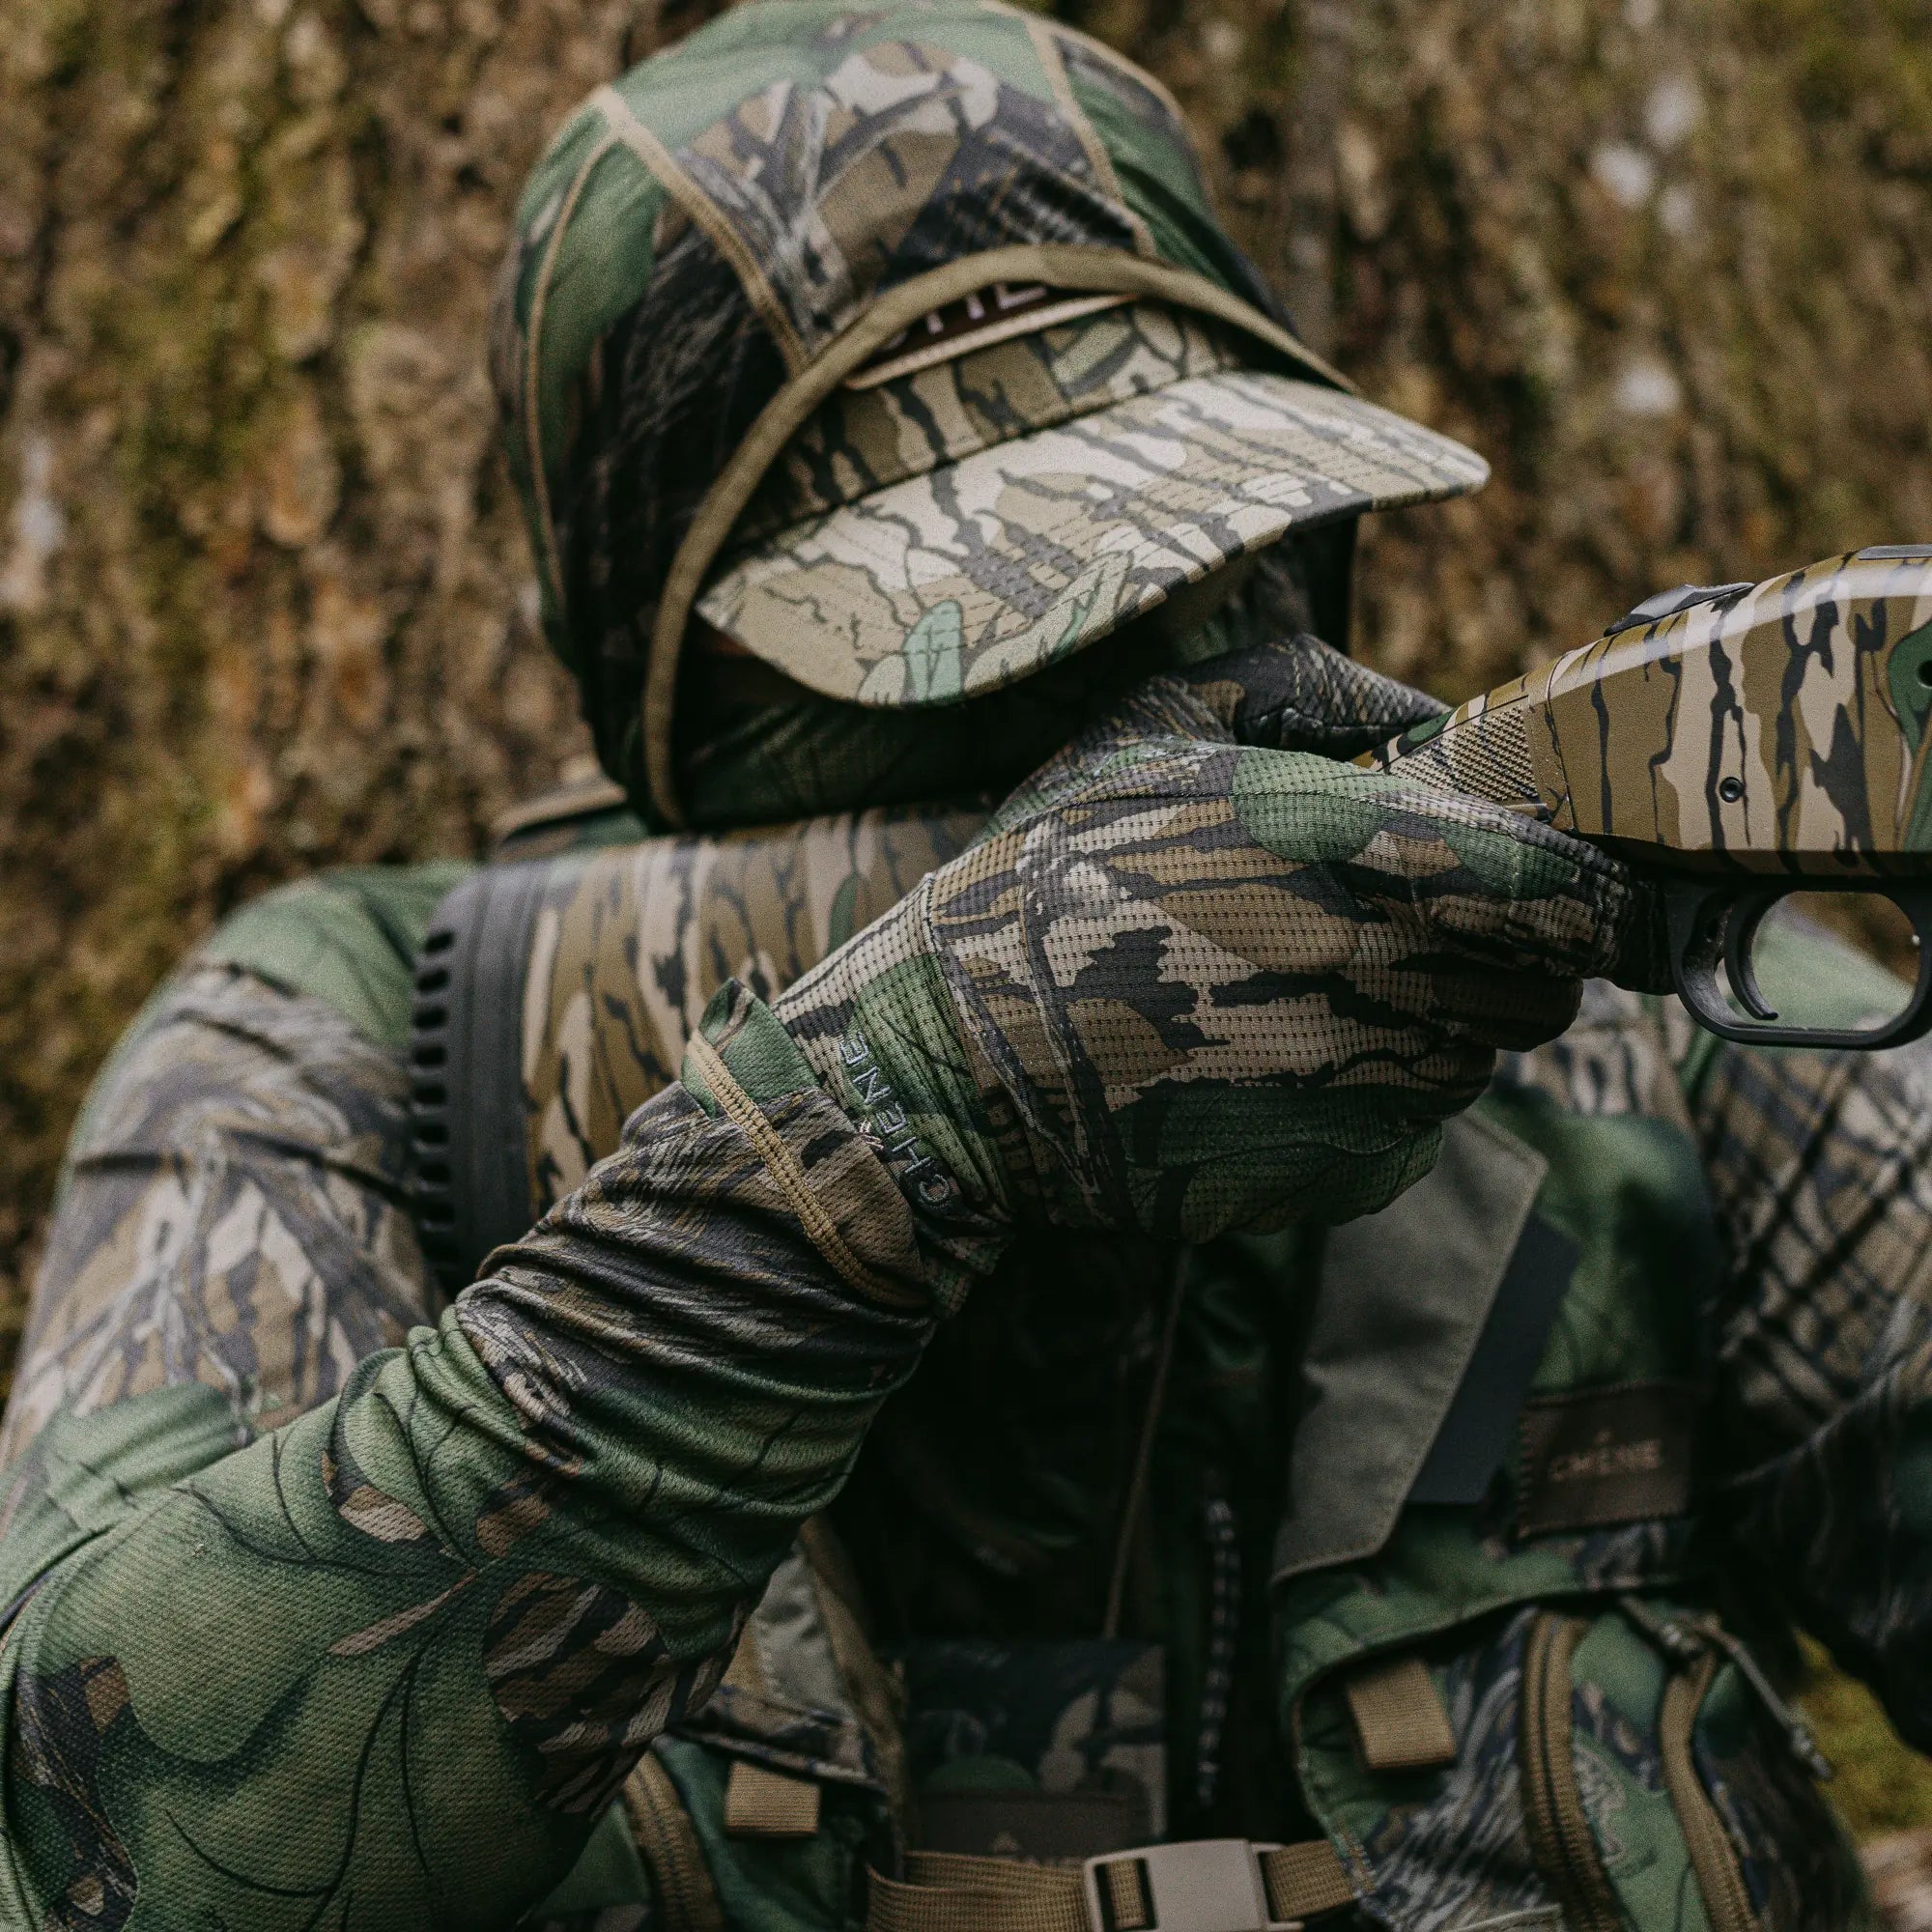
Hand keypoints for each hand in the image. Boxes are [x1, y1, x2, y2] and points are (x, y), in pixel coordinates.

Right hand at [776, 637, 1664, 1242]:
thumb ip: (1293, 687)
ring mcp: (1352, 1085)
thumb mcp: (1139, 727)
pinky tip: (1287, 1073)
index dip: (1578, 884)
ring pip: (1477, 1059)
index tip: (1570, 881)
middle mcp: (1364, 968)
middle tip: (1445, 938)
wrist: (951, 1065)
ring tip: (1332, 1002)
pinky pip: (1415, 1136)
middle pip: (1534, 979)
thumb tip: (1424, 711)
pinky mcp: (1329, 1176)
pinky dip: (1383, 1104)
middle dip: (1516, 958)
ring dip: (1443, 1028)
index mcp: (1330, 845)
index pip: (1542, 878)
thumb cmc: (1041, 880)